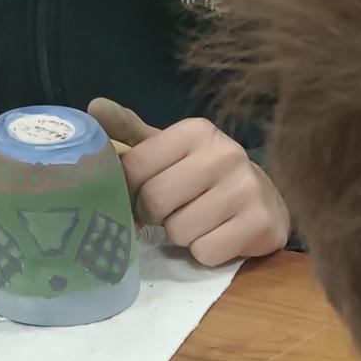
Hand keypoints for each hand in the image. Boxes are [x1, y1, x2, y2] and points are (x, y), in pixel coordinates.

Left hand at [89, 97, 289, 265]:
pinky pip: (205, 252)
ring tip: (200, 221)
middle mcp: (224, 153)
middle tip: (172, 211)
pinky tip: (219, 235)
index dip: (131, 189)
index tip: (146, 192)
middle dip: (156, 215)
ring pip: (179, 231)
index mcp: (196, 131)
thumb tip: (94, 108)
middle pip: (155, 201)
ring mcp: (246, 189)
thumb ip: (131, 132)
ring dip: (182, 235)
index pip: (134, 167)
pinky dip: (205, 252)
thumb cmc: (206, 176)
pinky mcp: (260, 223)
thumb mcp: (170, 150)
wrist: (267, 200)